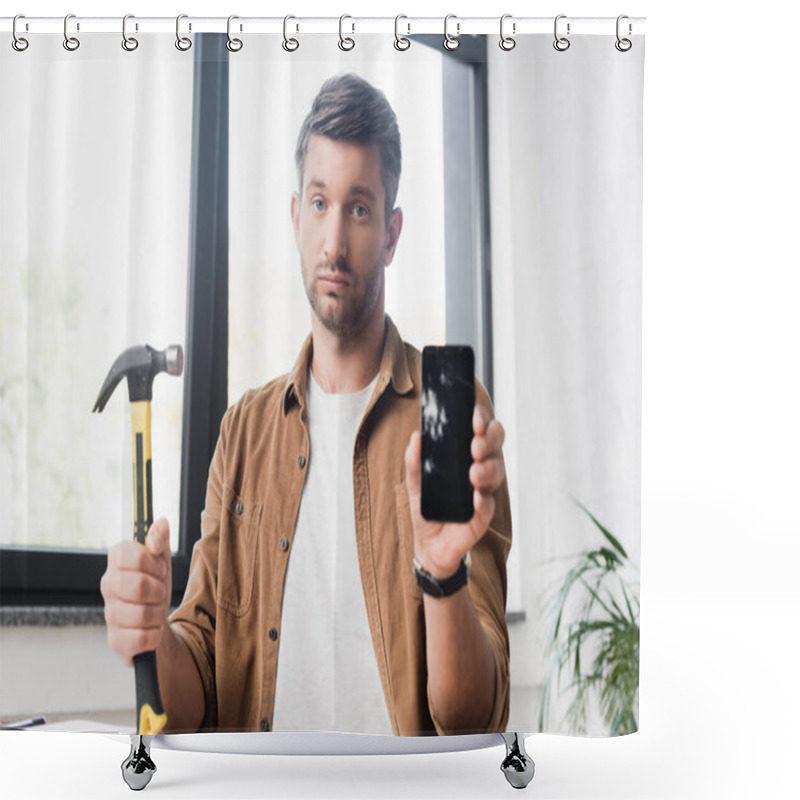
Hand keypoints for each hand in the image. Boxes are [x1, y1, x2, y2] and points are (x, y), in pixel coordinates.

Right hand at [100, 517, 171, 665]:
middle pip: (139, 585)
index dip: (156, 564)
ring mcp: (108, 614)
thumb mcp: (162, 561)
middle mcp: (107, 585)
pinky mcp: (115, 641)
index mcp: (117, 561)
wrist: (154, 624)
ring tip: (154, 611)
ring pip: (142, 613)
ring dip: (158, 613)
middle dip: (159, 590)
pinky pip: (142, 638)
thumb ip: (160, 540)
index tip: (159, 569)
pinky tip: (149, 630)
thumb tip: (161, 522)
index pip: (138, 555)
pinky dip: (154, 635)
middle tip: (158, 592)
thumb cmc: (155, 588)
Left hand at [405, 405, 505, 579]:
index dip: (483, 420)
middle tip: (475, 446)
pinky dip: (484, 501)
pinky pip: (489, 506)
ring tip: (473, 473)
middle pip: (495, 447)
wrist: (428, 544)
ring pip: (496, 473)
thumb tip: (416, 436)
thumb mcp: (415, 482)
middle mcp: (480, 469)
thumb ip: (414, 460)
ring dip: (487, 470)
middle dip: (489, 441)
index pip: (482, 431)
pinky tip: (477, 498)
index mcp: (466, 455)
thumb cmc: (427, 507)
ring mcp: (483, 492)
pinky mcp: (482, 516)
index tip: (474, 417)